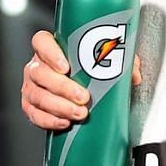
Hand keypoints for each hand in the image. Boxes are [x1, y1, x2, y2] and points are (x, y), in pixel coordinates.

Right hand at [21, 29, 143, 131]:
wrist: (82, 93)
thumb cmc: (91, 70)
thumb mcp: (108, 60)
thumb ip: (121, 61)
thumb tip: (133, 74)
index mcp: (50, 48)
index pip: (41, 42)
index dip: (50, 53)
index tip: (66, 66)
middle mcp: (37, 66)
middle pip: (40, 73)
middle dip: (62, 87)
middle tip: (83, 97)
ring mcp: (31, 86)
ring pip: (36, 95)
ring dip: (58, 106)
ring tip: (79, 114)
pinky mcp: (31, 106)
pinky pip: (34, 114)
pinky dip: (48, 120)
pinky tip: (65, 123)